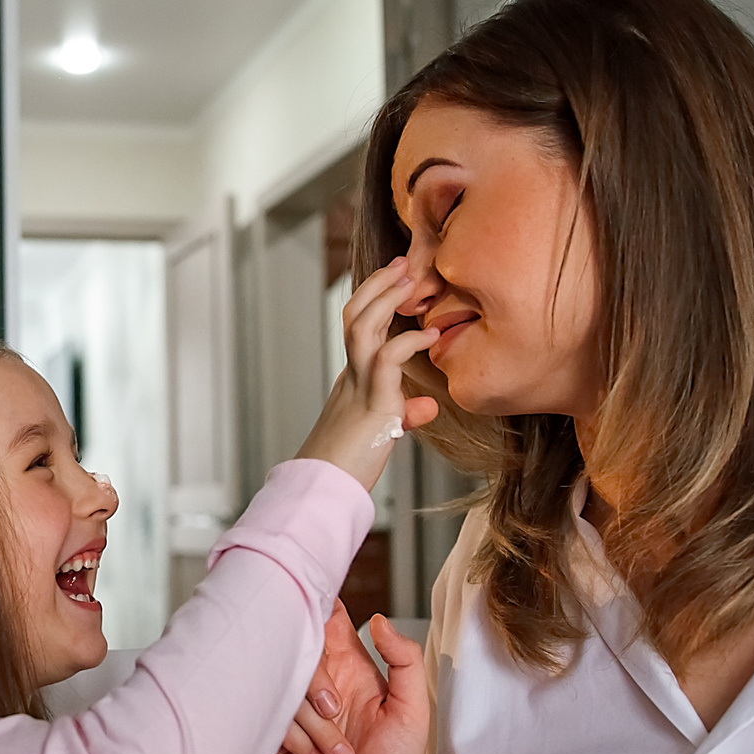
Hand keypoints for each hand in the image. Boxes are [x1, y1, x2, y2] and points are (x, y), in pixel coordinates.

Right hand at [270, 604, 431, 753]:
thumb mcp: (414, 713)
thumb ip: (404, 661)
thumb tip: (379, 620)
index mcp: (352, 671)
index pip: (328, 623)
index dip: (321, 614)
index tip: (319, 619)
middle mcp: (320, 687)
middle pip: (300, 652)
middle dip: (317, 682)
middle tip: (336, 712)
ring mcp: (295, 712)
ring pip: (284, 688)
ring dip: (313, 724)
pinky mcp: (274, 738)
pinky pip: (270, 719)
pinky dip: (295, 742)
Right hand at [295, 260, 439, 490]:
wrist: (323, 491)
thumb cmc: (349, 467)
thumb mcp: (381, 433)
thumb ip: (403, 414)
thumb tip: (426, 406)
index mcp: (351, 380)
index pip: (358, 328)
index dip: (374, 299)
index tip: (395, 278)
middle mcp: (350, 376)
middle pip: (354, 315)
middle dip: (378, 284)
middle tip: (402, 262)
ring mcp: (358, 387)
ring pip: (362, 327)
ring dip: (386, 299)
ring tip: (410, 279)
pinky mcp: (372, 404)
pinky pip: (386, 360)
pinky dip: (409, 343)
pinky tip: (430, 336)